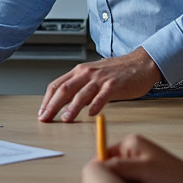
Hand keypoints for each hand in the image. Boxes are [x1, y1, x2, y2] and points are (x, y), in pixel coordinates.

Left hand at [38, 47, 161, 121]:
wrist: (140, 63)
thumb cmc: (117, 72)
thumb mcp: (94, 77)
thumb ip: (81, 89)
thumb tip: (68, 105)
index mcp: (80, 71)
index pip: (58, 85)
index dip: (47, 99)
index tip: (42, 113)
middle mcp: (87, 73)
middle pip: (65, 89)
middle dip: (53, 105)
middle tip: (46, 118)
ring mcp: (101, 79)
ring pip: (82, 93)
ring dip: (72, 107)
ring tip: (65, 119)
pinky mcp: (114, 85)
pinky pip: (103, 96)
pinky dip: (96, 105)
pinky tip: (91, 114)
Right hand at [101, 134, 182, 182]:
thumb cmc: (173, 177)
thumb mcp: (144, 170)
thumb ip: (121, 166)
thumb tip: (99, 166)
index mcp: (131, 144)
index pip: (104, 155)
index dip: (98, 171)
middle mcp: (132, 152)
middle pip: (110, 168)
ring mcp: (137, 164)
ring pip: (119, 179)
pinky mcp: (142, 176)